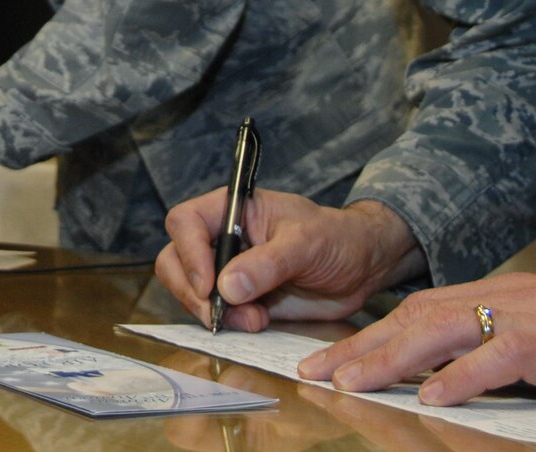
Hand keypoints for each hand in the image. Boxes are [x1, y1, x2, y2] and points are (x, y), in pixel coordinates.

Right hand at [156, 188, 425, 330]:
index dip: (189, 253)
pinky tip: (258, 323)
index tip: (210, 285)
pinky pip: (214, 314)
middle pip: (174, 260)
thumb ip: (268, 263)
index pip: (185, 221)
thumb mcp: (307, 243)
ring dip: (213, 313)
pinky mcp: (239, 300)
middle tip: (218, 315)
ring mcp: (228, 271)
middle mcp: (223, 238)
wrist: (361, 268)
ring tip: (255, 320)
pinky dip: (228, 325)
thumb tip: (226, 287)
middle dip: (191, 292)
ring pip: (189, 292)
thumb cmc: (337, 238)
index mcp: (233, 208)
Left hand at [296, 273, 535, 410]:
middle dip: (362, 345)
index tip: (331, 360)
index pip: (420, 311)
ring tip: (351, 381)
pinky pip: (501, 356)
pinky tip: (432, 394)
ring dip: (391, 357)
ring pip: (444, 330)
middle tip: (316, 370)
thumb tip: (448, 377)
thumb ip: (501, 349)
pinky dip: (462, 375)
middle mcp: (508, 298)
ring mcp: (533, 318)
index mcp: (504, 297)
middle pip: (417, 316)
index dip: (372, 335)